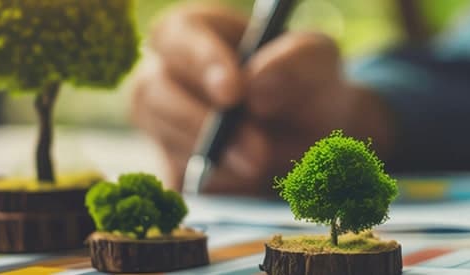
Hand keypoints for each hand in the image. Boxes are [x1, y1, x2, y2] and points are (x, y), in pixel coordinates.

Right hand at [130, 3, 393, 195]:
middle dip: (203, 123)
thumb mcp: (316, 60)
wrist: (313, 138)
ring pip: (165, 139)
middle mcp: (165, 73)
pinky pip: (176, 179)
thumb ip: (294, 60)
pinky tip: (247, 183)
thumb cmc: (306, 84)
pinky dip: (213, 184)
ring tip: (260, 163)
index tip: (233, 92)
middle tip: (254, 149)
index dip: (201, 62)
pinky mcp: (171, 167)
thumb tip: (255, 83)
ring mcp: (162, 123)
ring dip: (213, 157)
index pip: (177, 36)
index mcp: (194, 31)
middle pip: (153, 92)